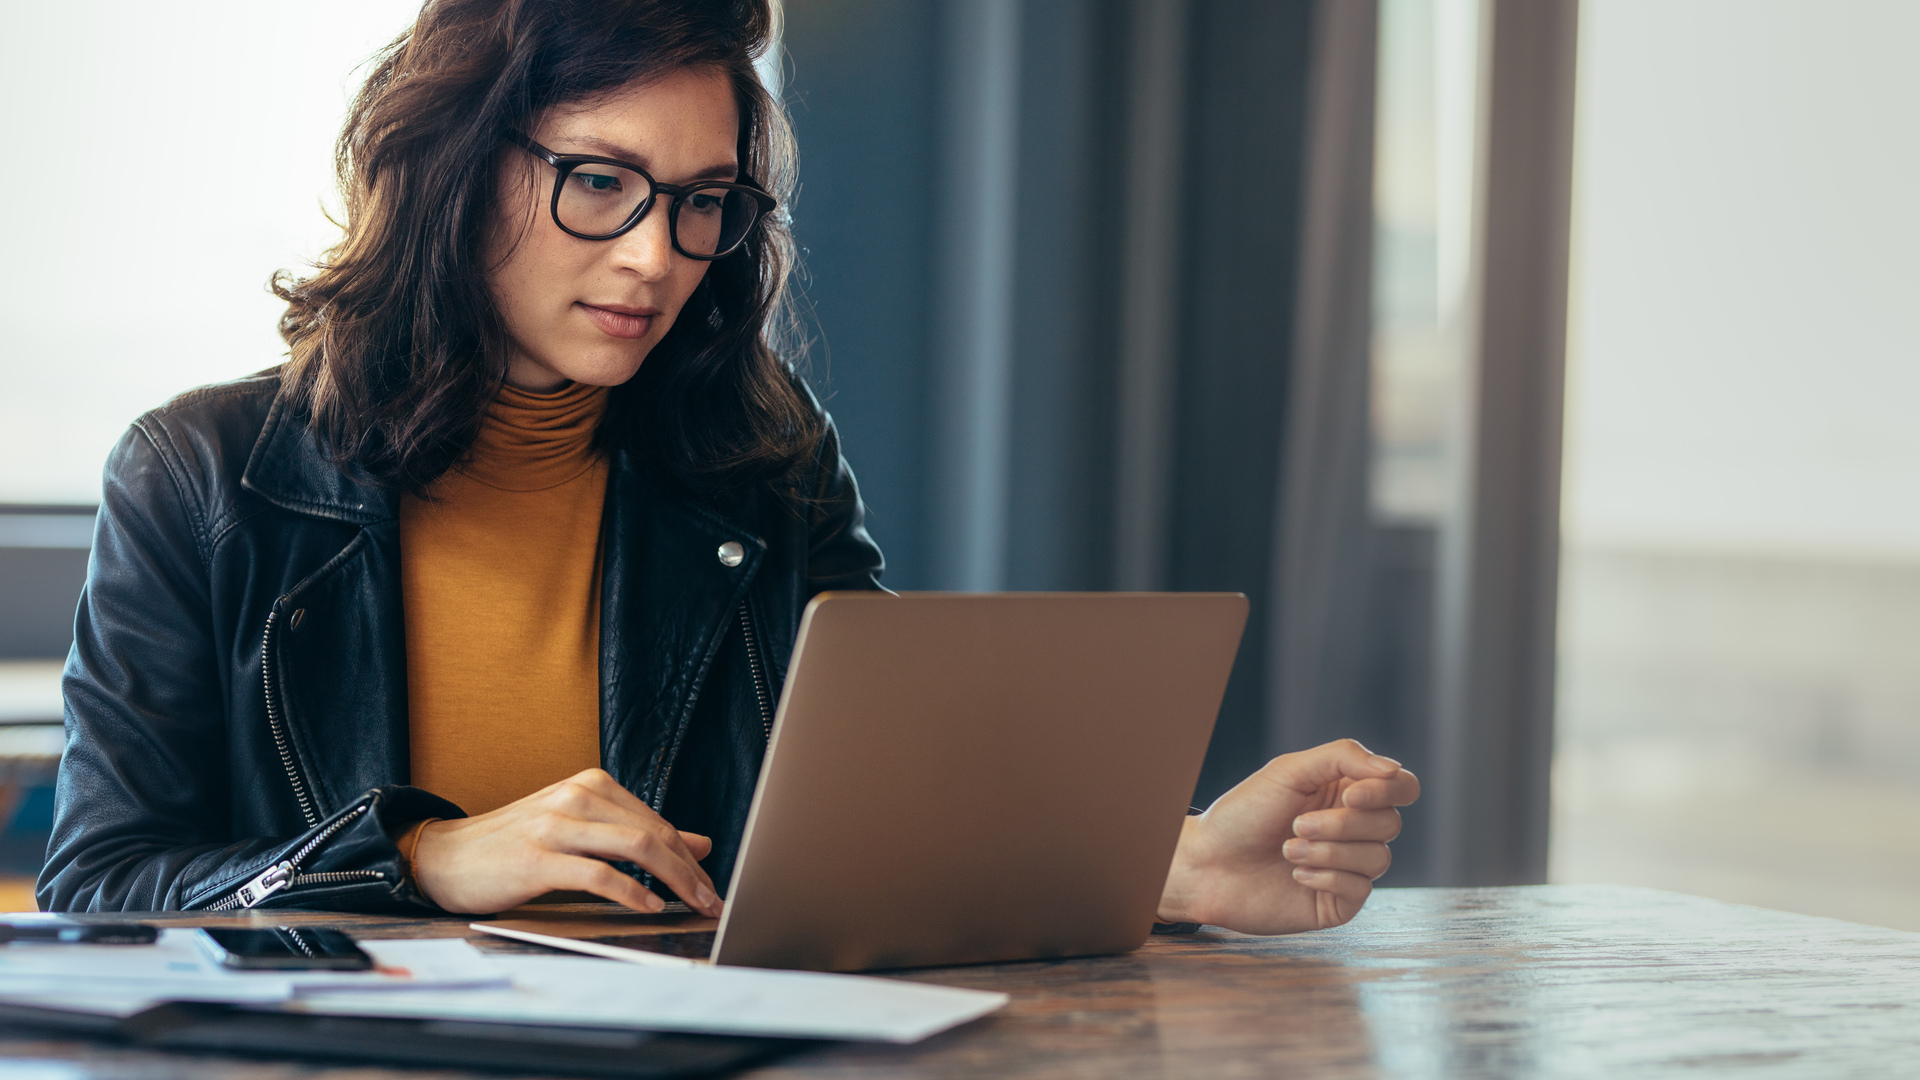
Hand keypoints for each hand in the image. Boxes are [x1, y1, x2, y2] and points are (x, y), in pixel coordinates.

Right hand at [409, 768, 722, 916]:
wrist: (444, 856)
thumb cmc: (515, 845)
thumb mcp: (581, 830)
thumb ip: (635, 833)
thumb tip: (699, 844)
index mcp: (591, 785)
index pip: (658, 822)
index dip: (690, 857)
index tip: (711, 885)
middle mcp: (577, 796)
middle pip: (654, 833)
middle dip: (691, 871)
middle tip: (712, 901)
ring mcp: (556, 824)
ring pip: (635, 847)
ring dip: (674, 880)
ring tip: (692, 905)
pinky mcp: (537, 858)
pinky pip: (598, 874)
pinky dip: (630, 892)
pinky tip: (648, 906)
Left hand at [1157, 739, 1419, 934]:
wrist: (1207, 864)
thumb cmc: (1244, 814)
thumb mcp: (1290, 771)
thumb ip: (1343, 758)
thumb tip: (1393, 769)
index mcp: (1347, 793)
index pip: (1402, 787)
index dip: (1387, 791)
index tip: (1350, 796)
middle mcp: (1354, 829)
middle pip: (1390, 823)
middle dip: (1342, 824)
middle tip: (1297, 824)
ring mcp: (1349, 867)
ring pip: (1379, 857)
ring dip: (1329, 851)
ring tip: (1288, 849)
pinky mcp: (1339, 902)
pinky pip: (1360, 888)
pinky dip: (1327, 876)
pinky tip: (1296, 874)